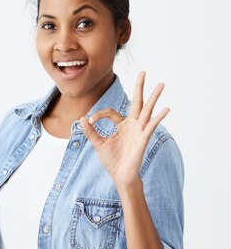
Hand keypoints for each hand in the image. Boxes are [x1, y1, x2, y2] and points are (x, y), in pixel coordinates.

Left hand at [80, 71, 169, 187]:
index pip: (111, 112)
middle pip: (137, 102)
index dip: (99, 115)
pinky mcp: (143, 139)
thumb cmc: (112, 160)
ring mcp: (139, 131)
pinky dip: (158, 117)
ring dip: (154, 97)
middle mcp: (132, 125)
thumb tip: (82, 118)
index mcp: (122, 125)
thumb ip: (90, 131)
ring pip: (147, 110)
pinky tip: (166, 109)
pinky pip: (151, 126)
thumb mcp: (97, 143)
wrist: (120, 176)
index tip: (89, 121)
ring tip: (161, 84)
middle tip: (143, 72)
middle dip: (139, 87)